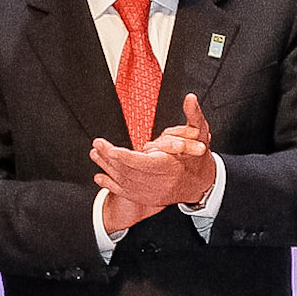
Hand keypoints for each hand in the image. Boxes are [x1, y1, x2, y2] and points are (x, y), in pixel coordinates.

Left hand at [92, 93, 219, 228]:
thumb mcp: (201, 134)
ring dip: (107, 167)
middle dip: (110, 157)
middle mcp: (160, 180)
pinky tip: (99, 177)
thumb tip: (190, 98)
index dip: (124, 156)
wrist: (201, 183)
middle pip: (129, 169)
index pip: (143, 162)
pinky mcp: (146, 197)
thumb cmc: (199, 157)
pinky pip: (125, 192)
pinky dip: (110, 185)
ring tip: (95, 154)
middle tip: (97, 144)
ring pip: (124, 180)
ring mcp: (152, 191)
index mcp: (170, 165)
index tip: (110, 149)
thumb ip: (194, 115)